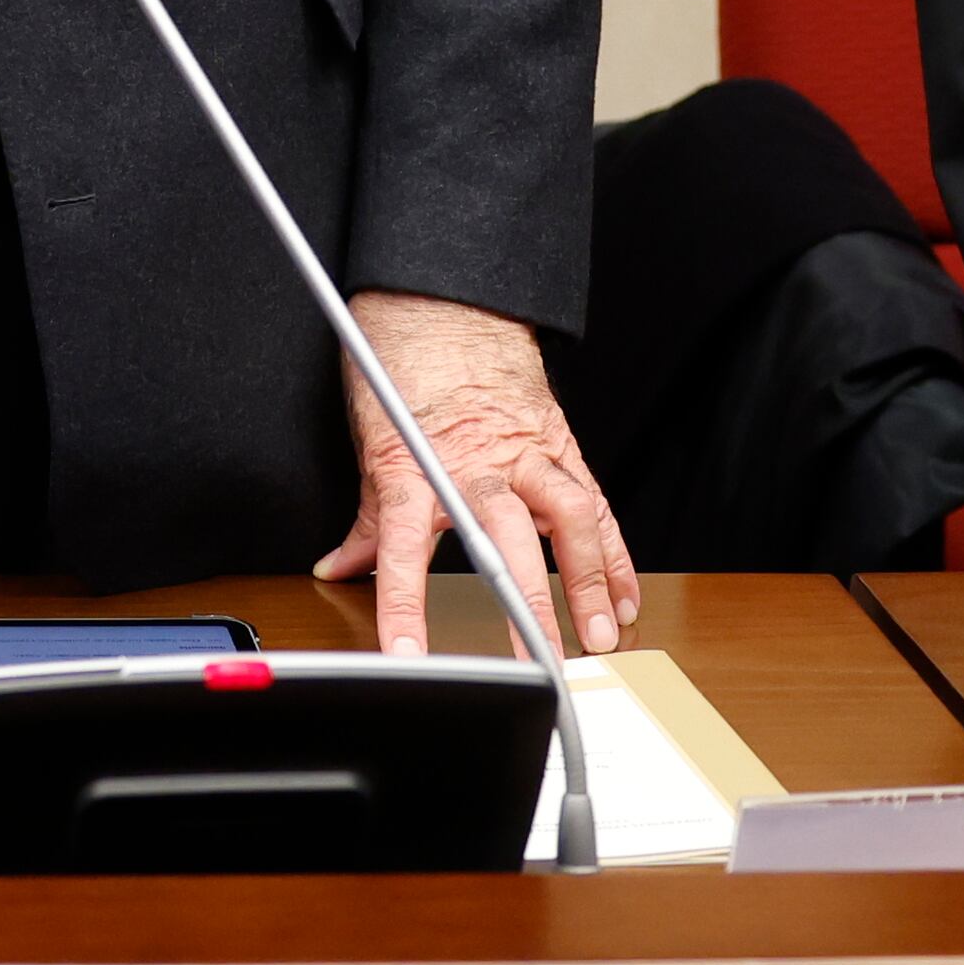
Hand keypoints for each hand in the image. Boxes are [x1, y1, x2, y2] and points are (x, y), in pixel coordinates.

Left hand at [314, 293, 636, 655]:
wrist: (444, 304)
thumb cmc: (403, 368)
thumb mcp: (372, 443)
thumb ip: (366, 520)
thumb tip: (339, 569)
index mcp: (416, 465)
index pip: (402, 547)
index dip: (403, 603)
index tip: (408, 653)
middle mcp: (476, 462)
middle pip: (505, 541)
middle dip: (528, 605)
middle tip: (545, 660)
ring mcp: (524, 451)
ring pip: (567, 518)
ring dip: (589, 581)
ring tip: (602, 633)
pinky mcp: (558, 444)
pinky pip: (593, 502)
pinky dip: (612, 552)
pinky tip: (624, 594)